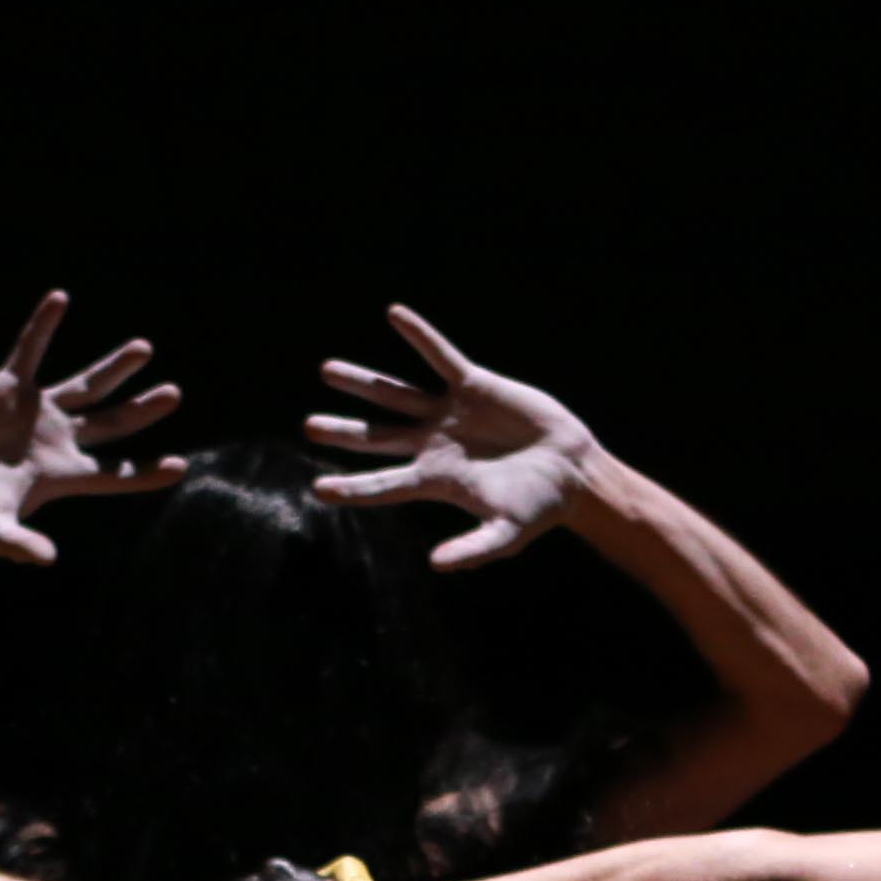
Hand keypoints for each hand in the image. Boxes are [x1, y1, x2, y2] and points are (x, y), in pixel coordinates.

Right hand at [0, 291, 186, 565]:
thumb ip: (18, 544)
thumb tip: (48, 559)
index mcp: (61, 476)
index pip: (115, 476)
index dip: (145, 473)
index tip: (179, 467)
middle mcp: (57, 440)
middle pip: (113, 423)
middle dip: (143, 409)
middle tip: (174, 395)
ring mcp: (36, 411)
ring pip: (86, 385)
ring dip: (115, 367)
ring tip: (144, 350)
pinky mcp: (6, 387)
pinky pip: (30, 350)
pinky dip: (43, 326)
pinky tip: (59, 299)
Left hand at [306, 306, 598, 570]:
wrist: (571, 471)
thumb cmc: (539, 508)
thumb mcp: (506, 535)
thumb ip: (473, 551)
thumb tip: (436, 566)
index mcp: (434, 481)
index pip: (383, 486)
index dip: (352, 489)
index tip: (319, 489)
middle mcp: (432, 445)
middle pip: (376, 438)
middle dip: (342, 432)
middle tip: (308, 426)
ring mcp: (447, 413)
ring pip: (395, 395)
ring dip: (361, 383)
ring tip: (326, 371)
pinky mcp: (471, 385)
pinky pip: (439, 356)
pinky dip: (418, 336)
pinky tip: (394, 314)